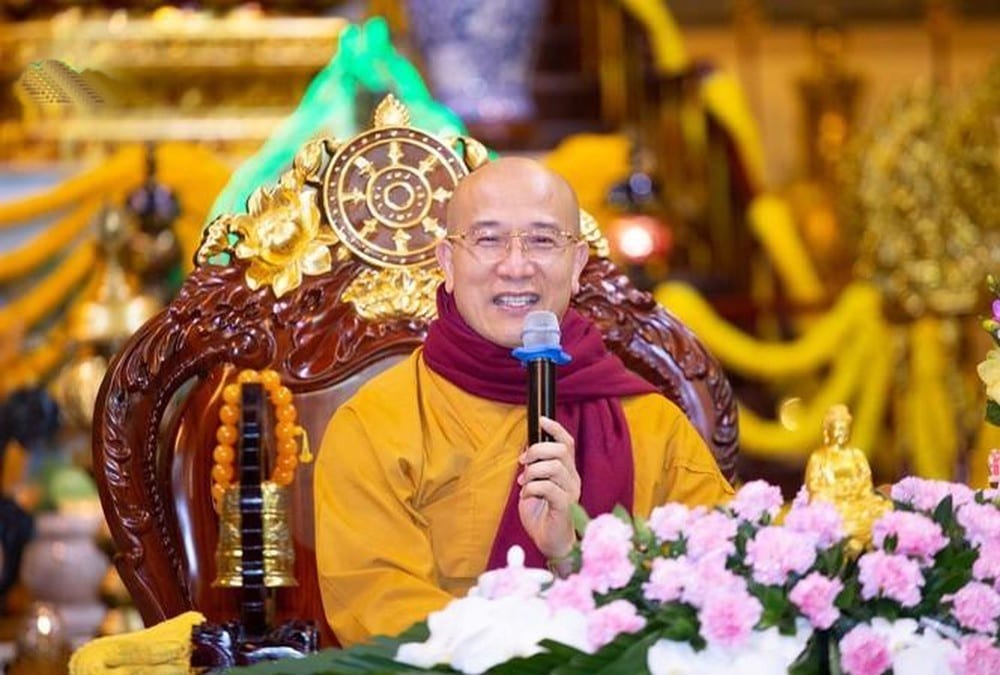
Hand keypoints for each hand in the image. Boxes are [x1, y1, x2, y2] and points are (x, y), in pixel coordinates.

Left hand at [517, 416, 580, 560]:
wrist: (549, 543)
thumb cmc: (541, 515)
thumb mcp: (534, 486)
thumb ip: (533, 469)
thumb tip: (526, 450)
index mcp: (567, 471)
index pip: (567, 443)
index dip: (555, 429)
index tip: (541, 420)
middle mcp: (572, 479)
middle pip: (560, 450)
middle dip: (537, 450)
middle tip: (523, 462)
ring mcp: (571, 492)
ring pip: (553, 466)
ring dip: (532, 471)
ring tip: (524, 482)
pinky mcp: (565, 505)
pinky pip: (548, 487)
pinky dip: (532, 487)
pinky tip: (526, 495)